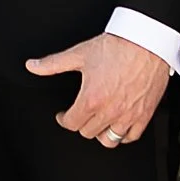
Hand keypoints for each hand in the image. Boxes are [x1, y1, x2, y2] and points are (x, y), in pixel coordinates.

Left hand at [24, 31, 171, 149]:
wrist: (146, 40)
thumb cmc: (117, 46)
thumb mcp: (80, 53)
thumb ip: (53, 64)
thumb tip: (32, 66)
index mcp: (91, 99)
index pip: (72, 124)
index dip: (64, 119)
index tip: (64, 115)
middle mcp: (110, 111)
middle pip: (88, 132)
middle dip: (81, 123)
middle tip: (81, 114)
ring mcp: (128, 115)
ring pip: (109, 140)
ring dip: (101, 132)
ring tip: (98, 122)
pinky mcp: (144, 114)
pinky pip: (131, 136)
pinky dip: (123, 134)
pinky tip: (118, 124)